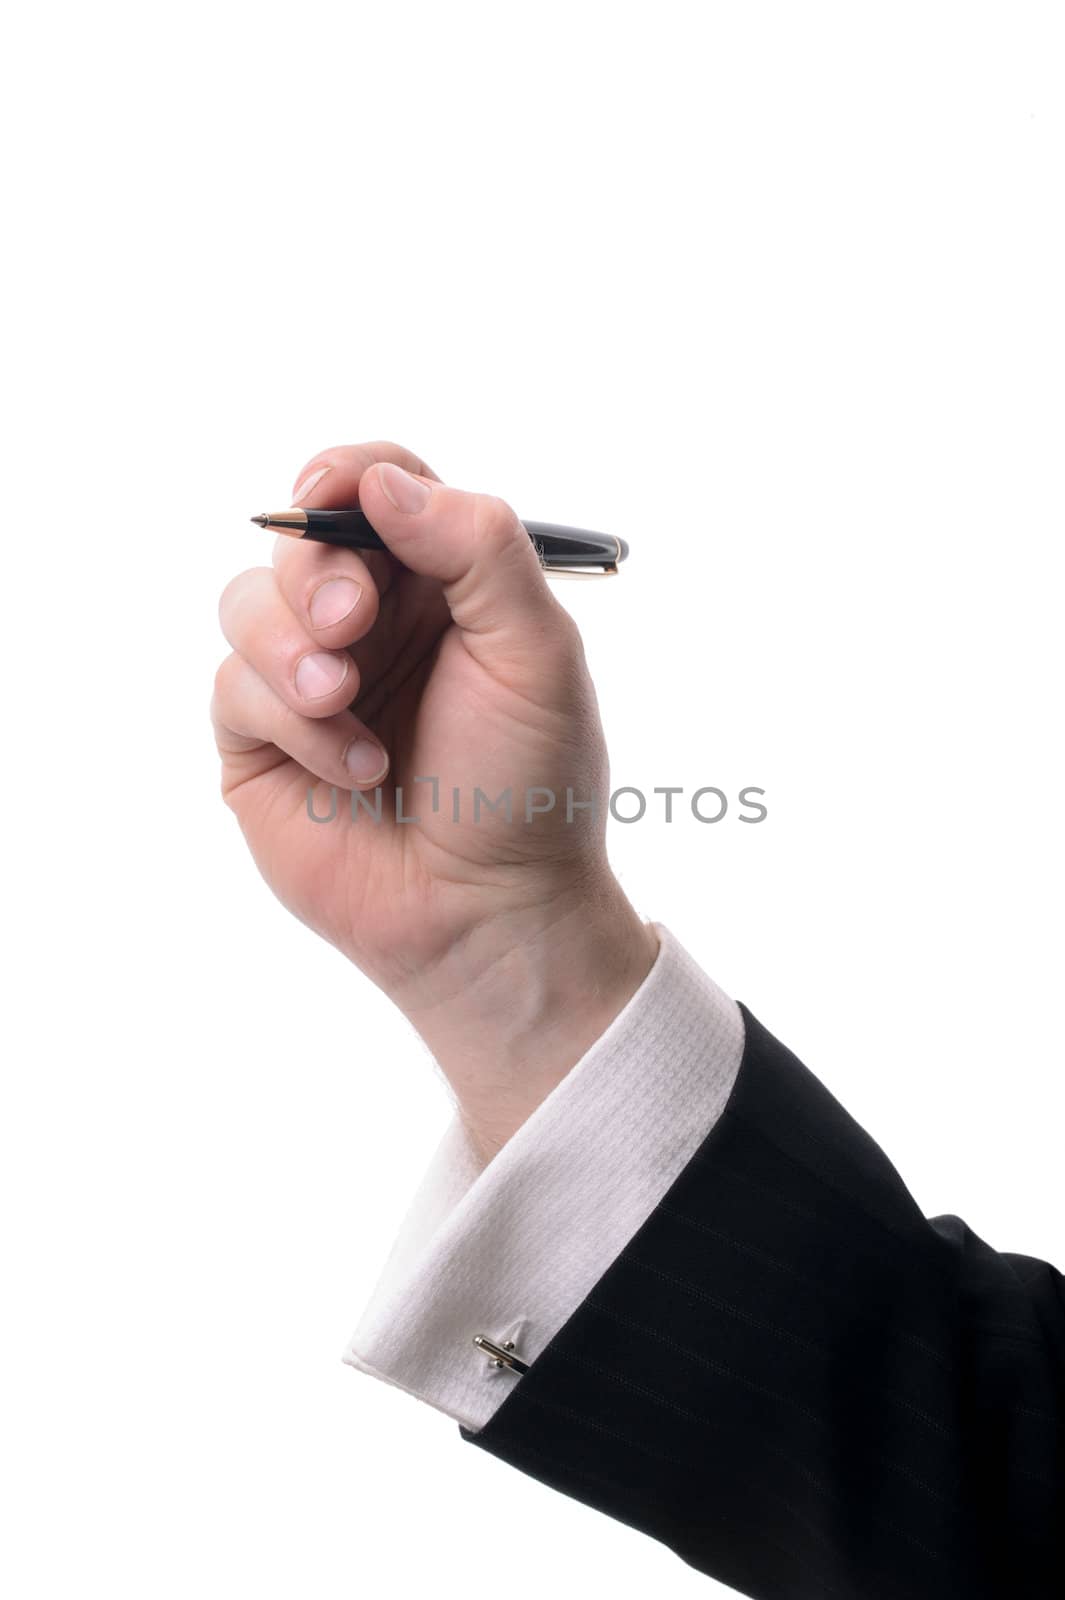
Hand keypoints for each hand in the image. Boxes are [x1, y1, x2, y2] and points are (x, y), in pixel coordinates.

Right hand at [212, 441, 657, 1157]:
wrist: (490, 911)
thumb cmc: (529, 783)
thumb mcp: (534, 651)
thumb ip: (475, 547)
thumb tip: (379, 483)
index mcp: (441, 586)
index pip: (376, 488)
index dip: (344, 474)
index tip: (329, 492)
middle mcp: (371, 624)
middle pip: (299, 540)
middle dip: (316, 573)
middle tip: (351, 622)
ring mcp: (311, 681)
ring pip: (245, 604)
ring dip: (292, 649)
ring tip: (345, 705)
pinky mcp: (263, 743)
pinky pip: (234, 688)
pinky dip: (293, 722)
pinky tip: (355, 770)